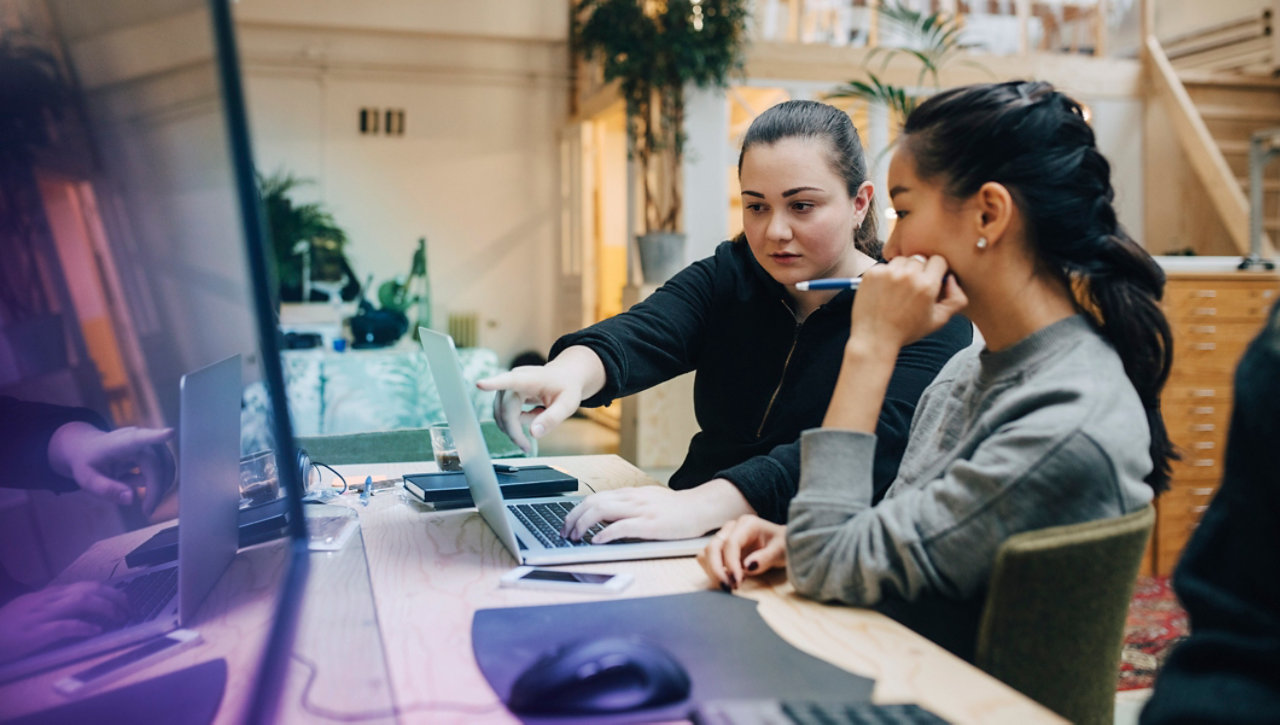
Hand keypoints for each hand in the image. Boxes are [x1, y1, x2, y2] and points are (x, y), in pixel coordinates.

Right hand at [0, 582, 130, 664]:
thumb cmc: (2, 629)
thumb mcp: (26, 611)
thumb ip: (48, 607)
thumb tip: (74, 610)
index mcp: (43, 596)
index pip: (82, 586)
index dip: (106, 590)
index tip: (121, 598)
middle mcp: (44, 601)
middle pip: (87, 589)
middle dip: (113, 595)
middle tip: (128, 606)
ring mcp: (39, 616)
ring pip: (80, 602)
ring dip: (105, 608)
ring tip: (119, 617)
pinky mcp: (33, 634)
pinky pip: (63, 626)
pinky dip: (83, 627)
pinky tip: (96, 631)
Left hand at [47, 423, 175, 515]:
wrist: (88, 448)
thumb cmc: (87, 462)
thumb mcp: (87, 479)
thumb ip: (106, 489)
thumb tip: (131, 499)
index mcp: (117, 444)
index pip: (137, 439)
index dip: (155, 436)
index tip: (170, 433)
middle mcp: (137, 439)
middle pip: (157, 463)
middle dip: (157, 489)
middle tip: (148, 511)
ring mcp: (148, 443)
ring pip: (166, 466)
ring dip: (161, 487)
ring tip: (147, 506)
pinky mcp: (156, 450)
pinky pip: (164, 468)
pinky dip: (158, 484)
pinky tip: (140, 488)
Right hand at [476, 368, 582, 453]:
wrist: (564, 376)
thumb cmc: (567, 388)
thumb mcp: (568, 404)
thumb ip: (552, 418)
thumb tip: (533, 434)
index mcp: (530, 378)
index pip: (510, 381)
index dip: (494, 384)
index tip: (480, 384)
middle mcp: (514, 380)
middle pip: (505, 411)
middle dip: (514, 432)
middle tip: (526, 448)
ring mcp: (507, 387)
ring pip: (503, 415)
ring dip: (518, 425)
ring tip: (540, 416)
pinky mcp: (505, 394)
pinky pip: (505, 414)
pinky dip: (518, 420)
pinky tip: (534, 412)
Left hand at [560, 480, 753, 543]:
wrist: (700, 508)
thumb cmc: (675, 509)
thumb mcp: (647, 501)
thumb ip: (627, 506)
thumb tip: (604, 517)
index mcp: (629, 494)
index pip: (594, 498)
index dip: (576, 511)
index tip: (567, 523)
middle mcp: (632, 499)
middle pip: (592, 503)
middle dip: (573, 518)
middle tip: (565, 533)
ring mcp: (640, 510)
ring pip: (601, 511)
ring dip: (583, 525)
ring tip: (576, 537)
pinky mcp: (650, 524)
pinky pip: (621, 526)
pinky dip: (604, 534)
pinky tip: (596, 541)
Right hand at [698, 514, 786, 590]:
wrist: (781, 544)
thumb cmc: (783, 545)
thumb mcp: (781, 550)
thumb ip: (766, 557)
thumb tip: (746, 566)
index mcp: (747, 524)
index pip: (731, 543)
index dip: (731, 563)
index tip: (737, 581)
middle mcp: (731, 528)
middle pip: (712, 547)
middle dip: (717, 569)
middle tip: (728, 587)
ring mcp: (724, 537)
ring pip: (706, 554)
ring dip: (713, 572)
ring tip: (729, 586)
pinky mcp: (720, 548)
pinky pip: (707, 559)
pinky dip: (712, 571)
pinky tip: (727, 580)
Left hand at [850, 254, 967, 351]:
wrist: (874, 338)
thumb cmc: (906, 331)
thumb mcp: (939, 320)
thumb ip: (956, 299)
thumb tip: (951, 279)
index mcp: (927, 285)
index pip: (939, 260)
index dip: (937, 270)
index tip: (931, 280)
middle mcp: (908, 275)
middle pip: (920, 259)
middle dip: (919, 271)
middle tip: (913, 289)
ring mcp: (888, 273)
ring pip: (902, 260)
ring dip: (902, 270)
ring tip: (898, 290)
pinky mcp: (872, 274)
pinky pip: (884, 266)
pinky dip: (886, 275)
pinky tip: (885, 292)